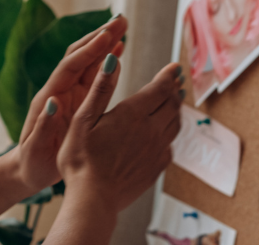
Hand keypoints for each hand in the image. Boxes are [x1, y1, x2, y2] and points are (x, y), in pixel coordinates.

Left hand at [11, 16, 127, 191]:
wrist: (28, 170)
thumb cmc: (32, 163)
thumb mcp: (35, 148)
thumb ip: (44, 125)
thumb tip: (52, 101)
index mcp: (49, 98)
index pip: (70, 66)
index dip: (89, 50)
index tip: (107, 35)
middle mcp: (60, 90)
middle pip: (80, 55)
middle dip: (99, 36)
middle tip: (121, 20)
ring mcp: (70, 94)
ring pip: (89, 62)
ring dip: (105, 43)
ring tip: (123, 27)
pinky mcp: (79, 101)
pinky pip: (94, 76)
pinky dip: (107, 61)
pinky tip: (119, 51)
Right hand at [57, 55, 182, 213]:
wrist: (93, 199)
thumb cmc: (81, 159)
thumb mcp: (83, 119)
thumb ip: (100, 88)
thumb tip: (112, 60)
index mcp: (132, 114)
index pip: (159, 88)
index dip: (168, 75)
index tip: (174, 67)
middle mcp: (150, 130)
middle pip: (171, 104)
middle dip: (174, 90)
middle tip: (177, 81)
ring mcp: (156, 151)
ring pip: (174, 124)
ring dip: (176, 110)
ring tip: (175, 102)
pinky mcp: (156, 168)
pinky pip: (170, 146)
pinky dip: (170, 134)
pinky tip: (164, 134)